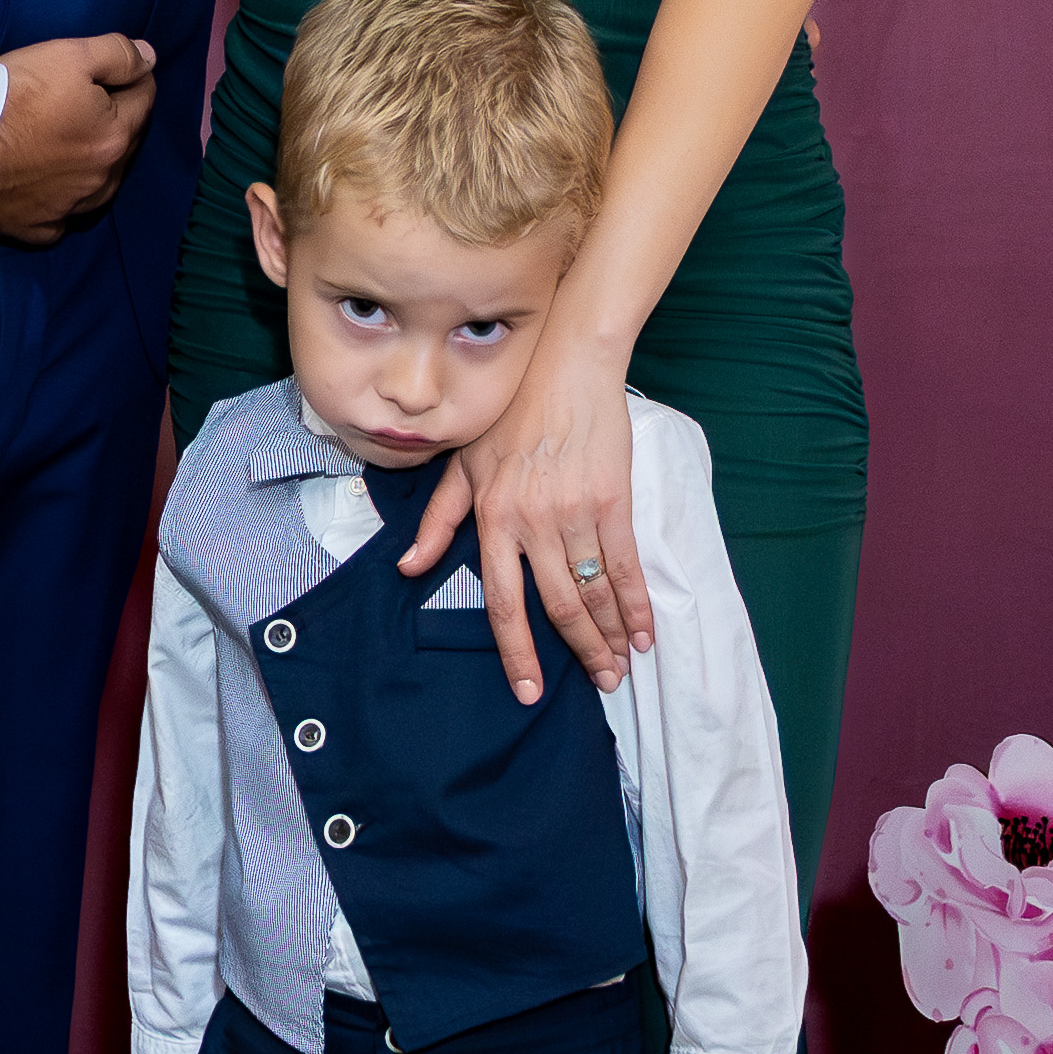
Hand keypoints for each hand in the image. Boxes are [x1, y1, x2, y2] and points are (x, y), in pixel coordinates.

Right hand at [0, 33, 156, 243]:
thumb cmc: (11, 92)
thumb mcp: (70, 55)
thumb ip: (119, 55)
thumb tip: (150, 59)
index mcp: (115, 137)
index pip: (143, 98)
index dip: (129, 77)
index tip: (107, 69)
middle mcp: (101, 180)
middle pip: (124, 141)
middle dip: (114, 119)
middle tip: (81, 99)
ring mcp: (69, 209)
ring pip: (98, 183)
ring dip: (92, 162)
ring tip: (66, 141)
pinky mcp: (36, 228)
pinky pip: (60, 218)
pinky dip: (59, 201)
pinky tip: (45, 184)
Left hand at [399, 323, 643, 699]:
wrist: (567, 364)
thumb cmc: (511, 410)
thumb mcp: (463, 462)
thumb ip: (438, 519)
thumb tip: (408, 567)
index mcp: (493, 518)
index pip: (503, 603)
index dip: (518, 652)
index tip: (530, 690)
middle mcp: (533, 523)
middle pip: (557, 607)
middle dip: (580, 653)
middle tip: (599, 685)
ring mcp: (575, 514)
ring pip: (594, 592)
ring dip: (610, 637)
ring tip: (619, 668)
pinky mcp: (613, 501)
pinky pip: (625, 565)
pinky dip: (637, 604)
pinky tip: (644, 632)